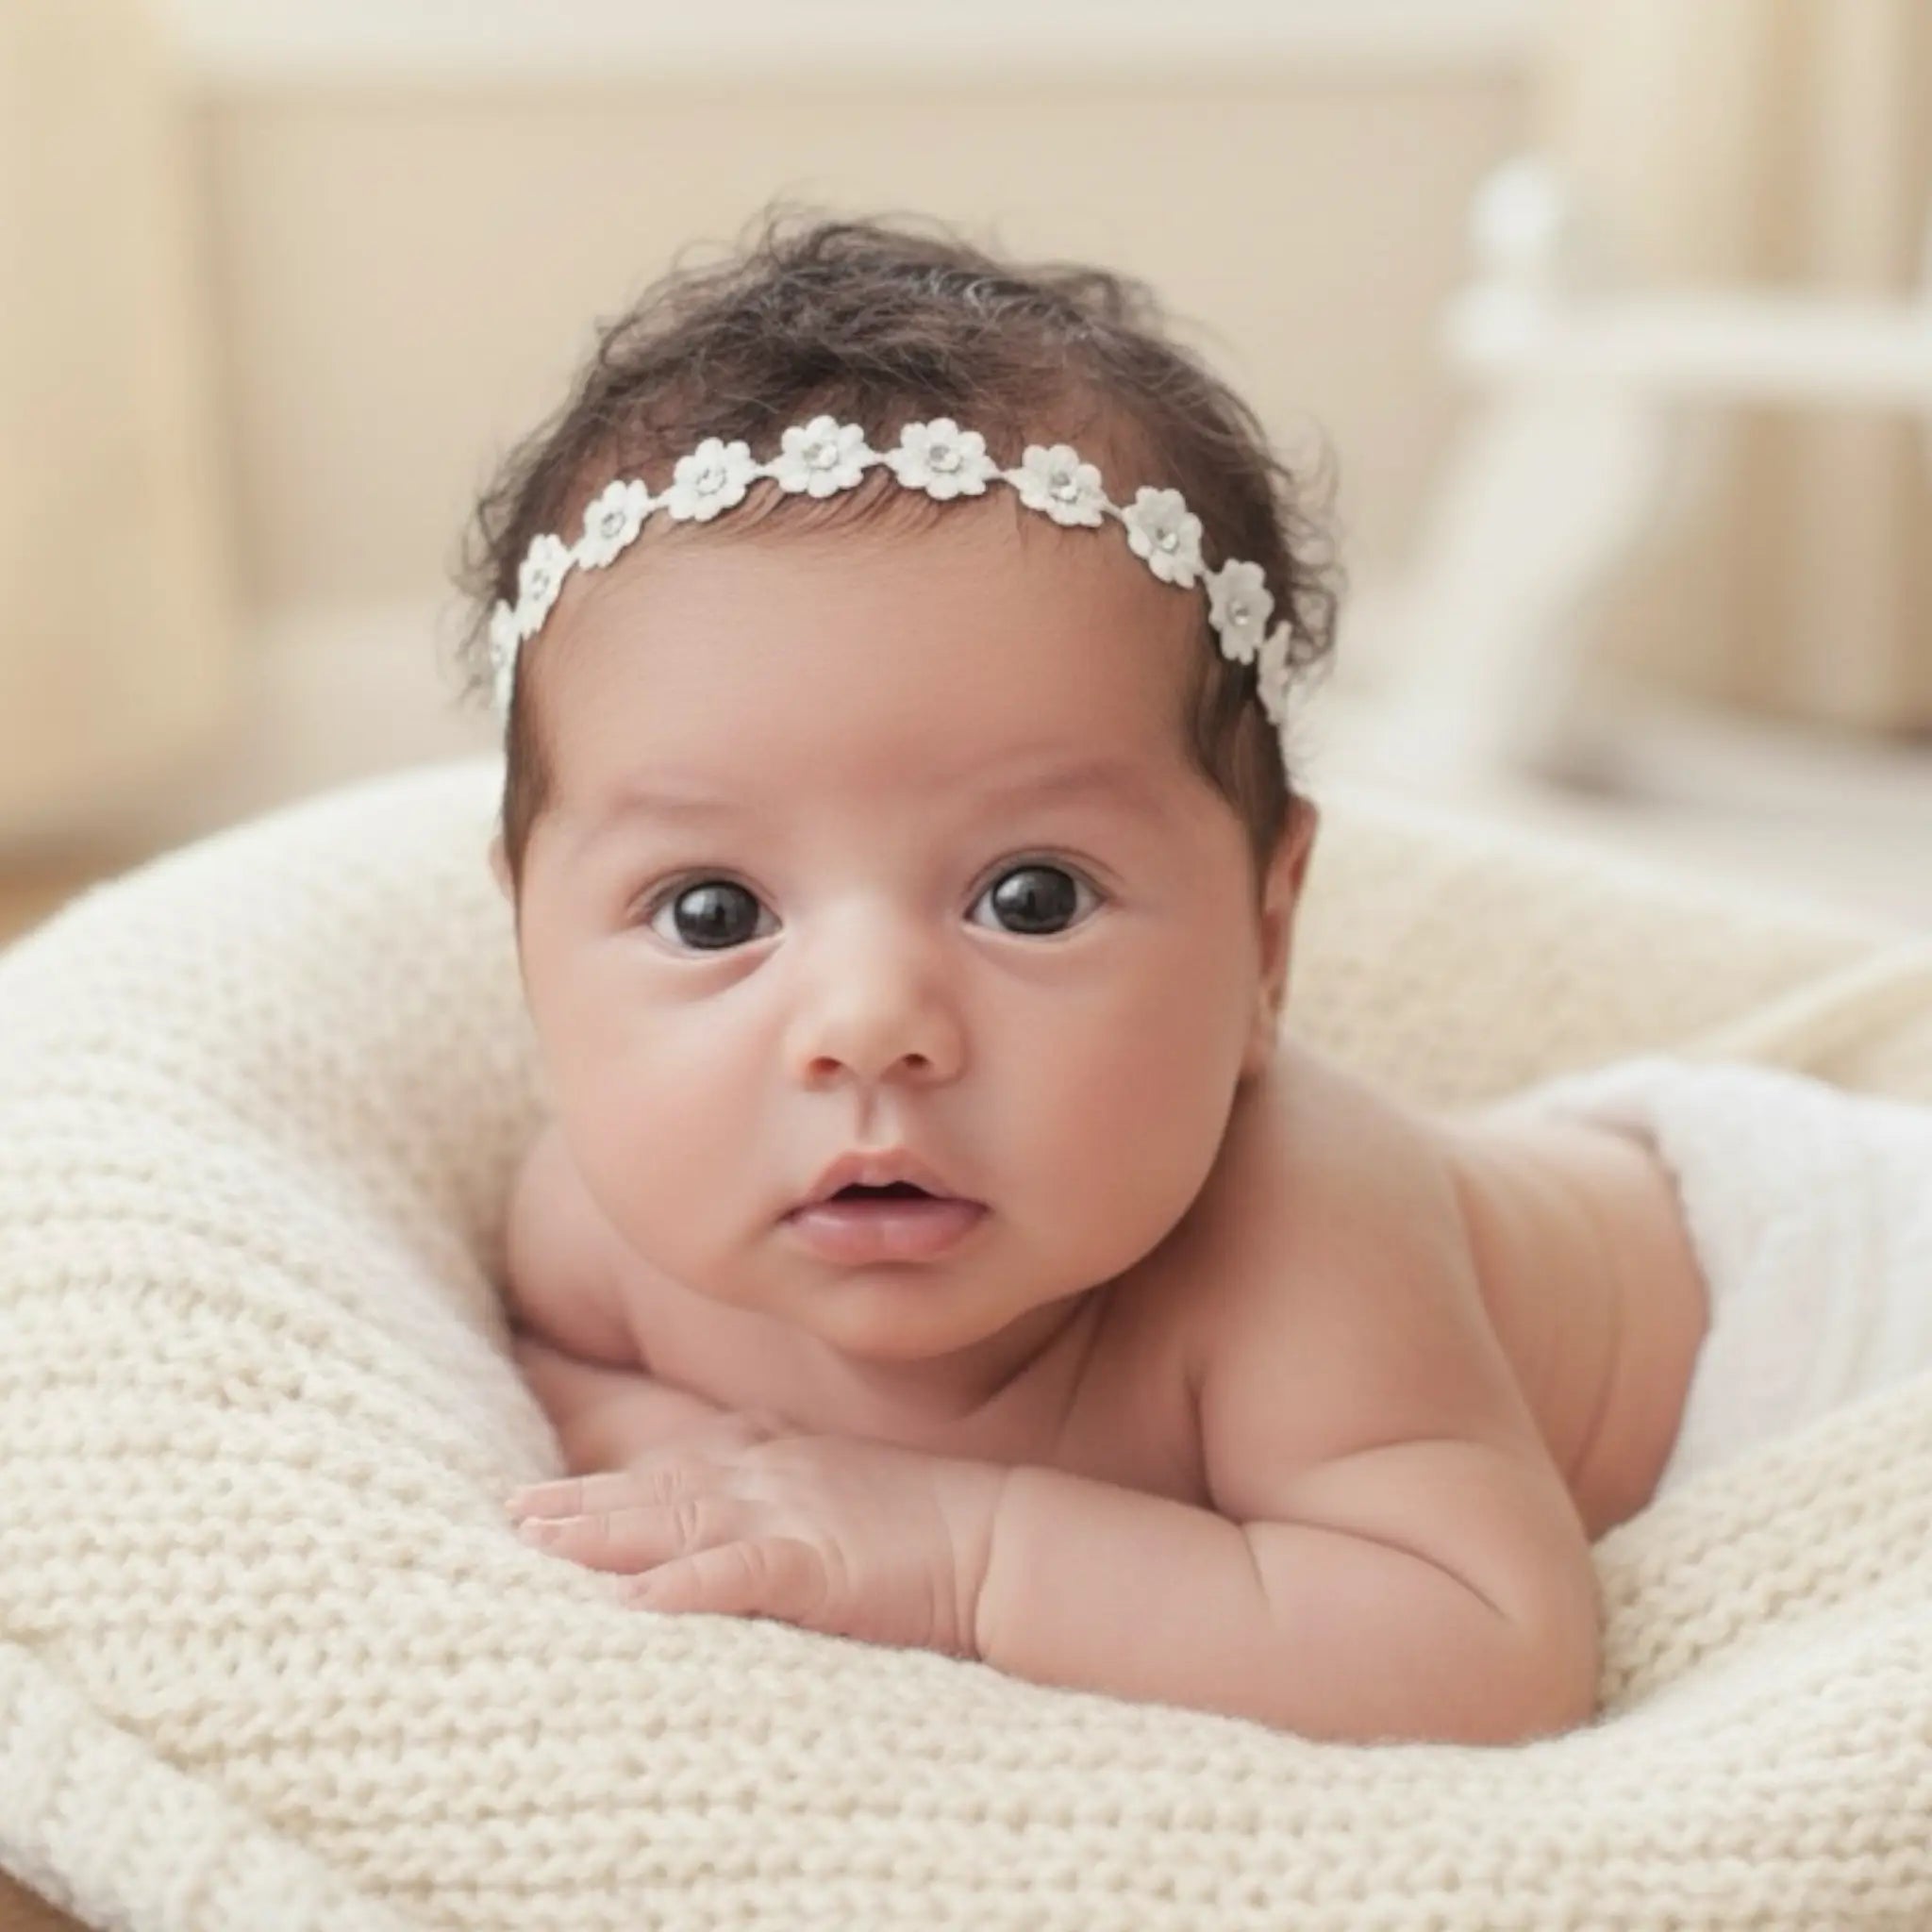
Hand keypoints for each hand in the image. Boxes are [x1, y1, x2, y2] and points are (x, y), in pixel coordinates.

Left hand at [505, 1426, 1008, 1658]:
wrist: (1000, 1538)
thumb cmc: (926, 1523)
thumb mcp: (840, 1488)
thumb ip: (784, 1486)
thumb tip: (725, 1509)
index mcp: (776, 1460)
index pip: (673, 1465)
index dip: (602, 1480)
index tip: (538, 1494)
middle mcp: (770, 1477)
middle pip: (654, 1489)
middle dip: (578, 1503)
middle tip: (510, 1516)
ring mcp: (789, 1516)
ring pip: (676, 1520)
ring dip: (603, 1534)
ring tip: (538, 1545)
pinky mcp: (814, 1566)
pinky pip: (736, 1575)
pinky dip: (683, 1587)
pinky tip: (635, 1606)